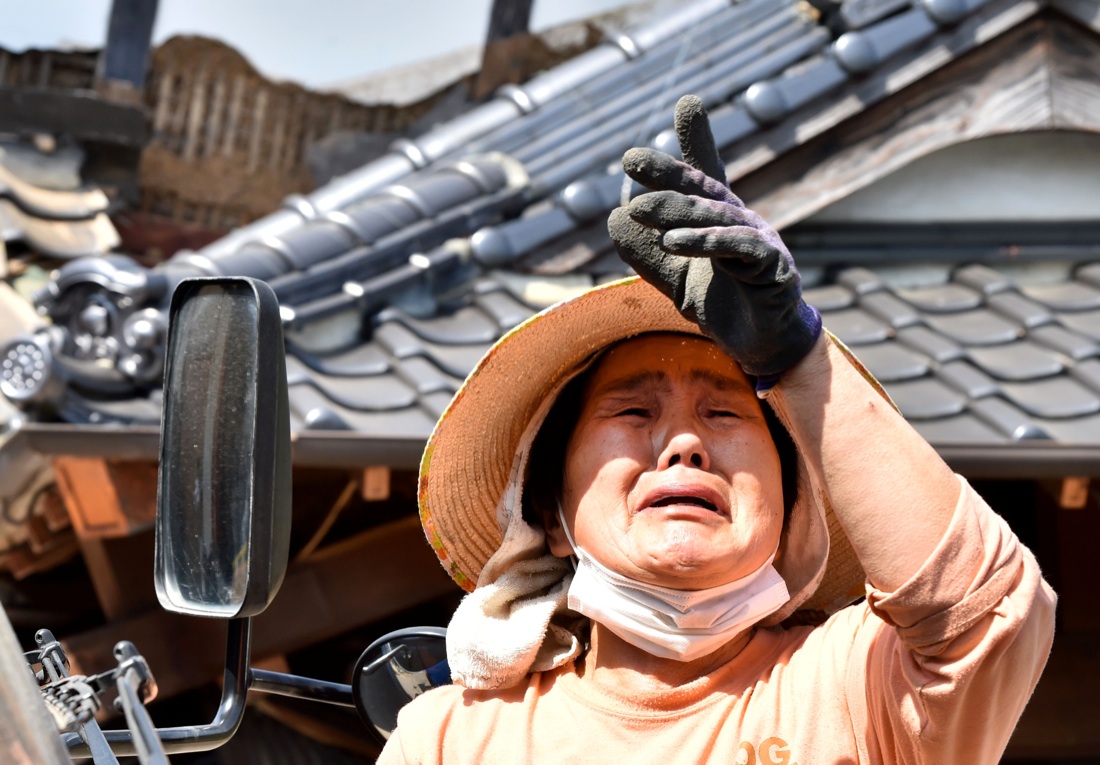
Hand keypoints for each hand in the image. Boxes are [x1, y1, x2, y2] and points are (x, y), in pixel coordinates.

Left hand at [608, 95, 820, 383]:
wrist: (763, 346)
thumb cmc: (724, 306)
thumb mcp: (674, 279)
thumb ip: (647, 255)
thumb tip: (613, 219)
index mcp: (720, 220)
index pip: (702, 177)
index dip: (692, 142)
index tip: (686, 104)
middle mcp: (743, 221)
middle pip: (704, 190)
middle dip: (667, 173)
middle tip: (630, 160)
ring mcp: (762, 242)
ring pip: (717, 216)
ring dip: (676, 211)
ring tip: (639, 209)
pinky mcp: (774, 269)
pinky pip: (741, 248)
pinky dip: (706, 242)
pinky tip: (673, 241)